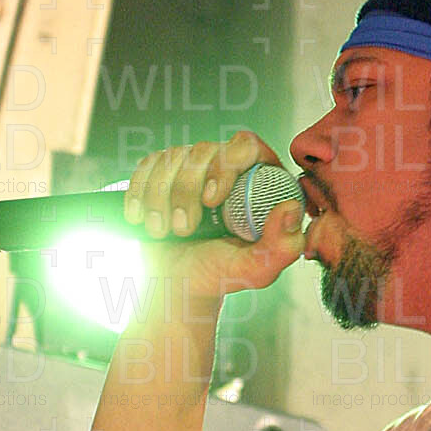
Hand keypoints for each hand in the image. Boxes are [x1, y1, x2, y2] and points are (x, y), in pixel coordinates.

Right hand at [123, 130, 304, 296]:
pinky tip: (140, 219)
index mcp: (259, 180)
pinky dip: (139, 193)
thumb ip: (283, 245)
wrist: (177, 284)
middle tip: (183, 230)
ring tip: (162, 231)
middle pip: (204, 150)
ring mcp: (192, 166)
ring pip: (171, 157)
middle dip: (186, 190)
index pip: (246, 146)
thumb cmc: (221, 275)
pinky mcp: (162, 172)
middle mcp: (226, 165)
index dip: (226, 165)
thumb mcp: (257, 269)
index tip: (210, 200)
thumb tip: (290, 208)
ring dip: (160, 197)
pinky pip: (146, 165)